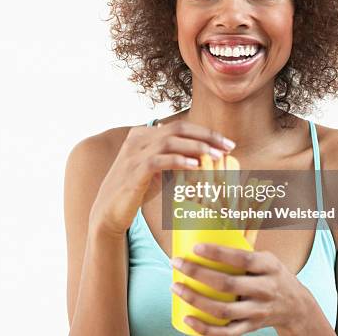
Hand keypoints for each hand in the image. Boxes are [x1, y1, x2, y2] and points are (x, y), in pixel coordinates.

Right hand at [88, 120, 235, 236]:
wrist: (109, 211)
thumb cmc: (136, 189)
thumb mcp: (156, 169)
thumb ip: (173, 157)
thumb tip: (203, 153)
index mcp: (142, 134)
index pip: (179, 126)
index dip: (205, 132)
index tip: (226, 143)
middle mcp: (136, 139)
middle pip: (177, 129)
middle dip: (206, 136)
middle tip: (228, 147)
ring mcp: (133, 155)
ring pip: (169, 141)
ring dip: (196, 147)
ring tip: (216, 156)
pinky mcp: (133, 172)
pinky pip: (158, 161)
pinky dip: (178, 161)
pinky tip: (195, 166)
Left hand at [170, 242, 313, 335]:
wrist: (297, 307)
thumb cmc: (271, 275)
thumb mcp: (266, 258)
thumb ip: (241, 249)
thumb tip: (209, 228)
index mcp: (269, 266)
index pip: (242, 259)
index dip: (218, 253)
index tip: (195, 247)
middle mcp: (265, 290)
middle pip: (228, 284)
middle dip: (198, 273)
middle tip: (176, 263)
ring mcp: (258, 311)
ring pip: (224, 311)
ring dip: (195, 300)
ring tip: (176, 287)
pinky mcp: (251, 327)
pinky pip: (226, 332)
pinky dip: (205, 329)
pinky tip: (187, 319)